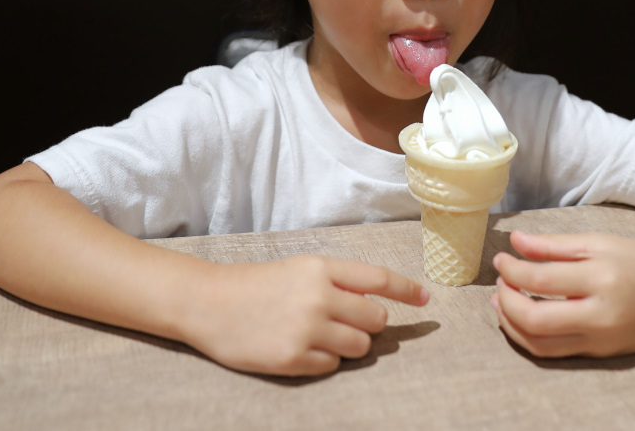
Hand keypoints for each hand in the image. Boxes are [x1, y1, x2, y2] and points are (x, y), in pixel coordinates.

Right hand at [182, 254, 428, 375]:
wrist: (207, 302)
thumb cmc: (256, 284)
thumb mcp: (299, 269)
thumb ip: (338, 282)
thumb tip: (379, 305)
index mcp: (321, 268)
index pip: (379, 279)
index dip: (408, 290)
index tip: (427, 300)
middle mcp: (318, 296)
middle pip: (376, 319)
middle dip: (368, 324)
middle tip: (344, 322)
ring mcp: (306, 329)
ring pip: (360, 347)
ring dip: (349, 345)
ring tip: (320, 335)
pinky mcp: (293, 358)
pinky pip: (332, 366)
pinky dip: (323, 360)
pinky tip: (300, 348)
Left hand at [490, 230, 634, 357]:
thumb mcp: (597, 242)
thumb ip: (553, 244)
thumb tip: (514, 241)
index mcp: (601, 279)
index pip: (540, 279)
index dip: (511, 269)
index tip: (501, 258)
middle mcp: (601, 315)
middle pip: (535, 319)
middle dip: (506, 301)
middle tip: (500, 281)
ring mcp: (600, 340)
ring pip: (540, 344)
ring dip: (511, 324)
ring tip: (501, 300)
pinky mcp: (600, 354)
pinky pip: (553, 353)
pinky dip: (529, 338)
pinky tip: (520, 319)